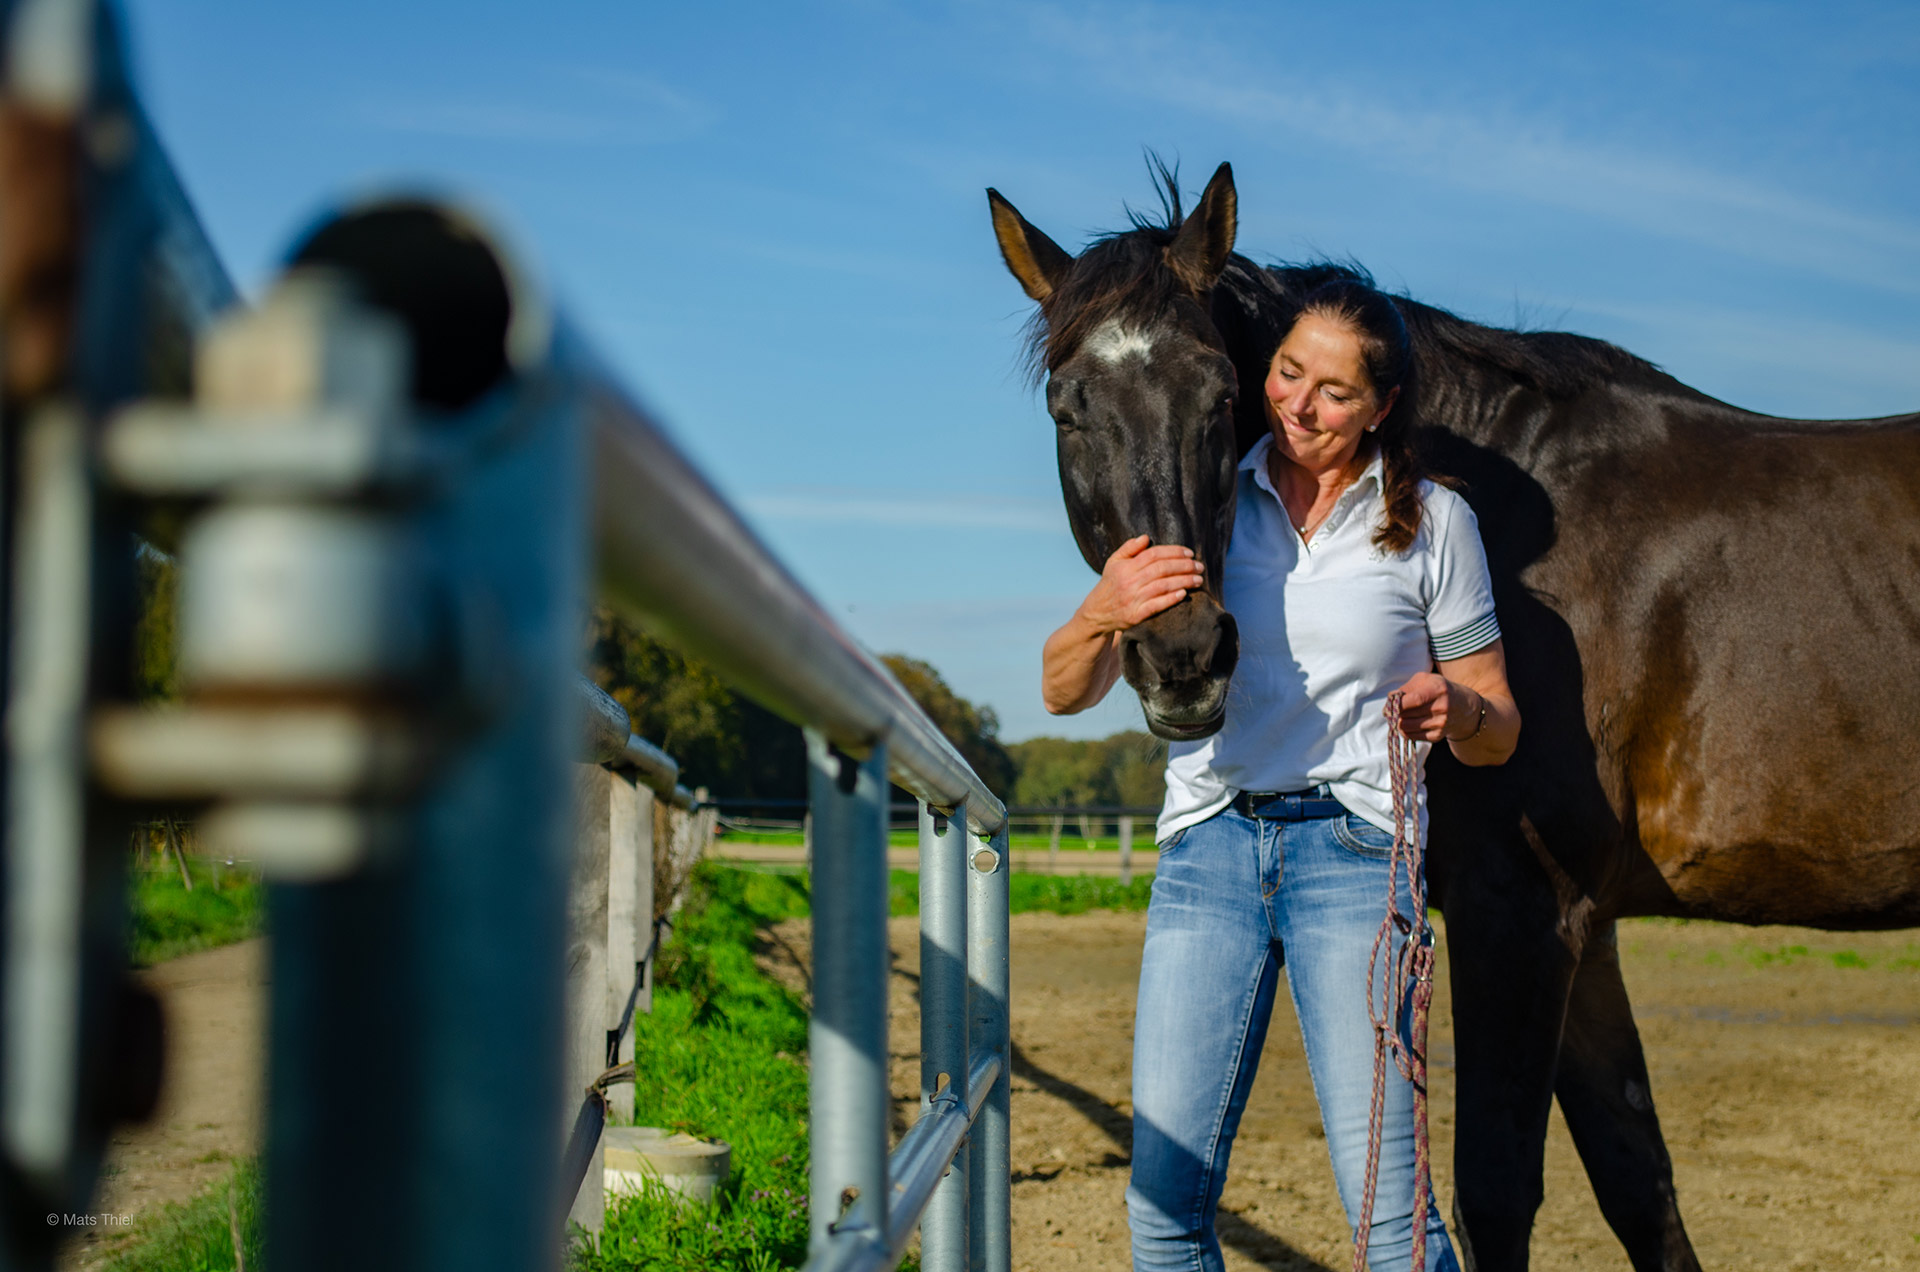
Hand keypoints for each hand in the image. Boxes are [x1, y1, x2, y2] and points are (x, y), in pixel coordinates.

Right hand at [1076, 536, 1204, 633]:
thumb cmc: (1110, 584)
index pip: (1154, 555)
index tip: (1190, 553)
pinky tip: (1184, 594)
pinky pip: (1157, 606)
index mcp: (1126, 567)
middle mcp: (1130, 582)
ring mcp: (1133, 599)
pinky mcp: (1136, 615)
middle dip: (1184, 566)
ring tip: (1198, 580)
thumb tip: (1146, 537)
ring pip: (1163, 586)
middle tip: (1200, 566)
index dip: (1174, 552)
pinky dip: (1171, 599)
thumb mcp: (1113, 562)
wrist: (1096, 613)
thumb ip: (1128, 548)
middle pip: (1161, 569)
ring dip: (1183, 582)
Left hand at [1390, 672, 1474, 742]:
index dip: (1395, 704)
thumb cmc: (1438, 689)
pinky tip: (1410, 723)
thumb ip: (1407, 687)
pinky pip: (1412, 736)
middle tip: (1392, 710)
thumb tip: (1390, 700)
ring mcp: (1441, 724)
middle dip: (1394, 713)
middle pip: (1406, 715)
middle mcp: (1442, 707)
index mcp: (1438, 689)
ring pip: (1406, 727)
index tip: (1388, 705)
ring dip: (1398, 722)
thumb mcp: (1426, 679)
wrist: (1463, 706)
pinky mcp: (1437, 736)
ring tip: (1401, 716)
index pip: (1412, 700)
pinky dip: (1406, 731)